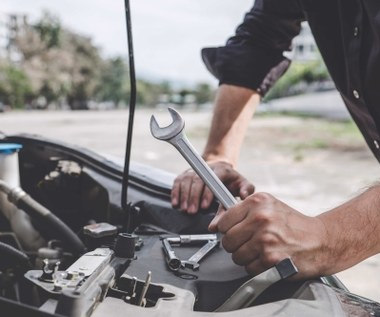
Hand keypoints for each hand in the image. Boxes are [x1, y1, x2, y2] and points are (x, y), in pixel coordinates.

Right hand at [171, 161, 253, 213]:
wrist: (220, 168)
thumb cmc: (231, 179)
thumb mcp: (242, 183)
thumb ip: (246, 190)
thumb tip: (243, 196)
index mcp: (221, 170)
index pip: (212, 180)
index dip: (207, 193)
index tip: (204, 206)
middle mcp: (206, 168)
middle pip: (197, 180)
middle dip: (193, 197)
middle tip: (192, 211)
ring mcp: (194, 170)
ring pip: (186, 180)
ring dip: (184, 196)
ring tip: (185, 209)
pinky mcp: (186, 173)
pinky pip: (178, 181)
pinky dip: (175, 192)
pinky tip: (176, 202)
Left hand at [209, 192, 328, 278]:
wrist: (321, 240)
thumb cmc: (293, 224)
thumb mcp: (268, 207)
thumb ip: (240, 213)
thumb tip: (214, 226)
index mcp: (258, 202)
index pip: (224, 221)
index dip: (227, 230)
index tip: (236, 232)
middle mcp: (260, 218)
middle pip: (227, 240)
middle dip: (236, 245)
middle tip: (250, 243)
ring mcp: (265, 239)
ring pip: (236, 256)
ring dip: (246, 257)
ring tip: (261, 250)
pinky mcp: (270, 258)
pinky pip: (248, 268)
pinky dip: (256, 267)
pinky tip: (268, 259)